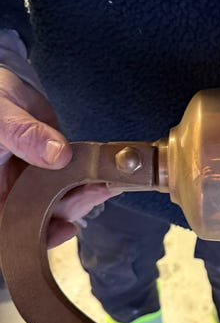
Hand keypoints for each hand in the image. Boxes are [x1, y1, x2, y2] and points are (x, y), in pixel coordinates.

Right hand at [0, 68, 117, 247]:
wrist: (4, 88)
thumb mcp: (2, 116)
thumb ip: (24, 134)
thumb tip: (57, 155)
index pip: (11, 225)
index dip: (38, 233)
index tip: (65, 229)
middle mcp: (9, 191)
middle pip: (41, 216)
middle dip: (73, 207)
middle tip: (97, 190)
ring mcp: (30, 184)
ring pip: (59, 203)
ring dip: (85, 196)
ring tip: (105, 183)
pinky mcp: (50, 172)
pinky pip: (70, 184)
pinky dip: (87, 183)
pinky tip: (104, 179)